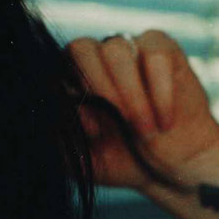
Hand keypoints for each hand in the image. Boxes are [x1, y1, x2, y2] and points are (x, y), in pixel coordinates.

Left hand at [68, 30, 218, 189]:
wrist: (171, 170)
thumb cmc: (124, 161)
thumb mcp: (85, 162)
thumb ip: (60, 145)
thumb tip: (47, 120)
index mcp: (70, 80)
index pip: (55, 70)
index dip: (72, 98)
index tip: (95, 133)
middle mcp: (95, 59)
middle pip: (81, 48)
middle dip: (99, 87)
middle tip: (122, 123)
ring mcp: (128, 49)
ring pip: (116, 49)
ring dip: (130, 93)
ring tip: (144, 130)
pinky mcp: (162, 48)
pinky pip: (155, 55)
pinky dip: (159, 90)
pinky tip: (165, 121)